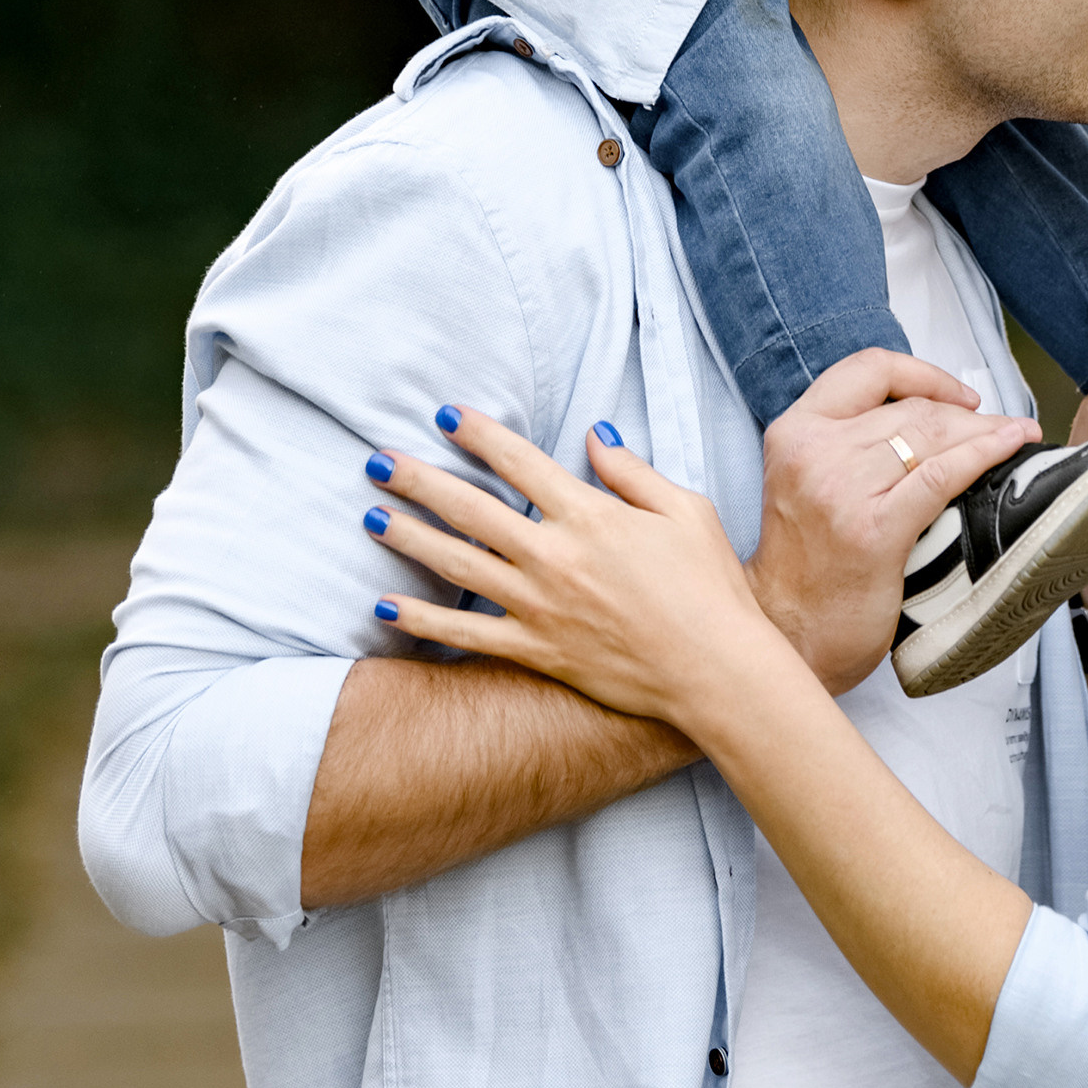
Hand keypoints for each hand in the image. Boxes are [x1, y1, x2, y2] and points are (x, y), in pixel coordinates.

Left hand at [362, 359, 1037, 720]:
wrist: (716, 671)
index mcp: (591, 515)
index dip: (478, 434)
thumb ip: (632, 472)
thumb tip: (593, 436)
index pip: (520, 462)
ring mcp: (539, 606)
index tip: (444, 416)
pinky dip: (422, 618)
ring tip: (371, 517)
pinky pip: (465, 633)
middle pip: (471, 509)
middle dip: (419, 480)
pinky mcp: (534, 650)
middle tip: (378, 460)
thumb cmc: (711, 587)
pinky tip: (385, 604)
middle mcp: (554, 556)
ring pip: (456, 565)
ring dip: (409, 537)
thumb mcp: (686, 510)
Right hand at [752, 350, 1037, 690]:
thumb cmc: (810, 567)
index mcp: (796, 432)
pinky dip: (985, 453)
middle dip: (968, 414)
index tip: (959, 394)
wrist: (791, 635)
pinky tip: (1012, 445)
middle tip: (1002, 427)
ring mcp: (843, 489)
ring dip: (985, 432)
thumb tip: (932, 415)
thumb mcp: (810, 483)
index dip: (923, 374)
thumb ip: (850, 444)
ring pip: (933, 435)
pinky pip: (943, 474)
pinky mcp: (876, 529)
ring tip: (1017, 436)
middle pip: (912, 408)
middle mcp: (815, 451)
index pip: (869, 370)